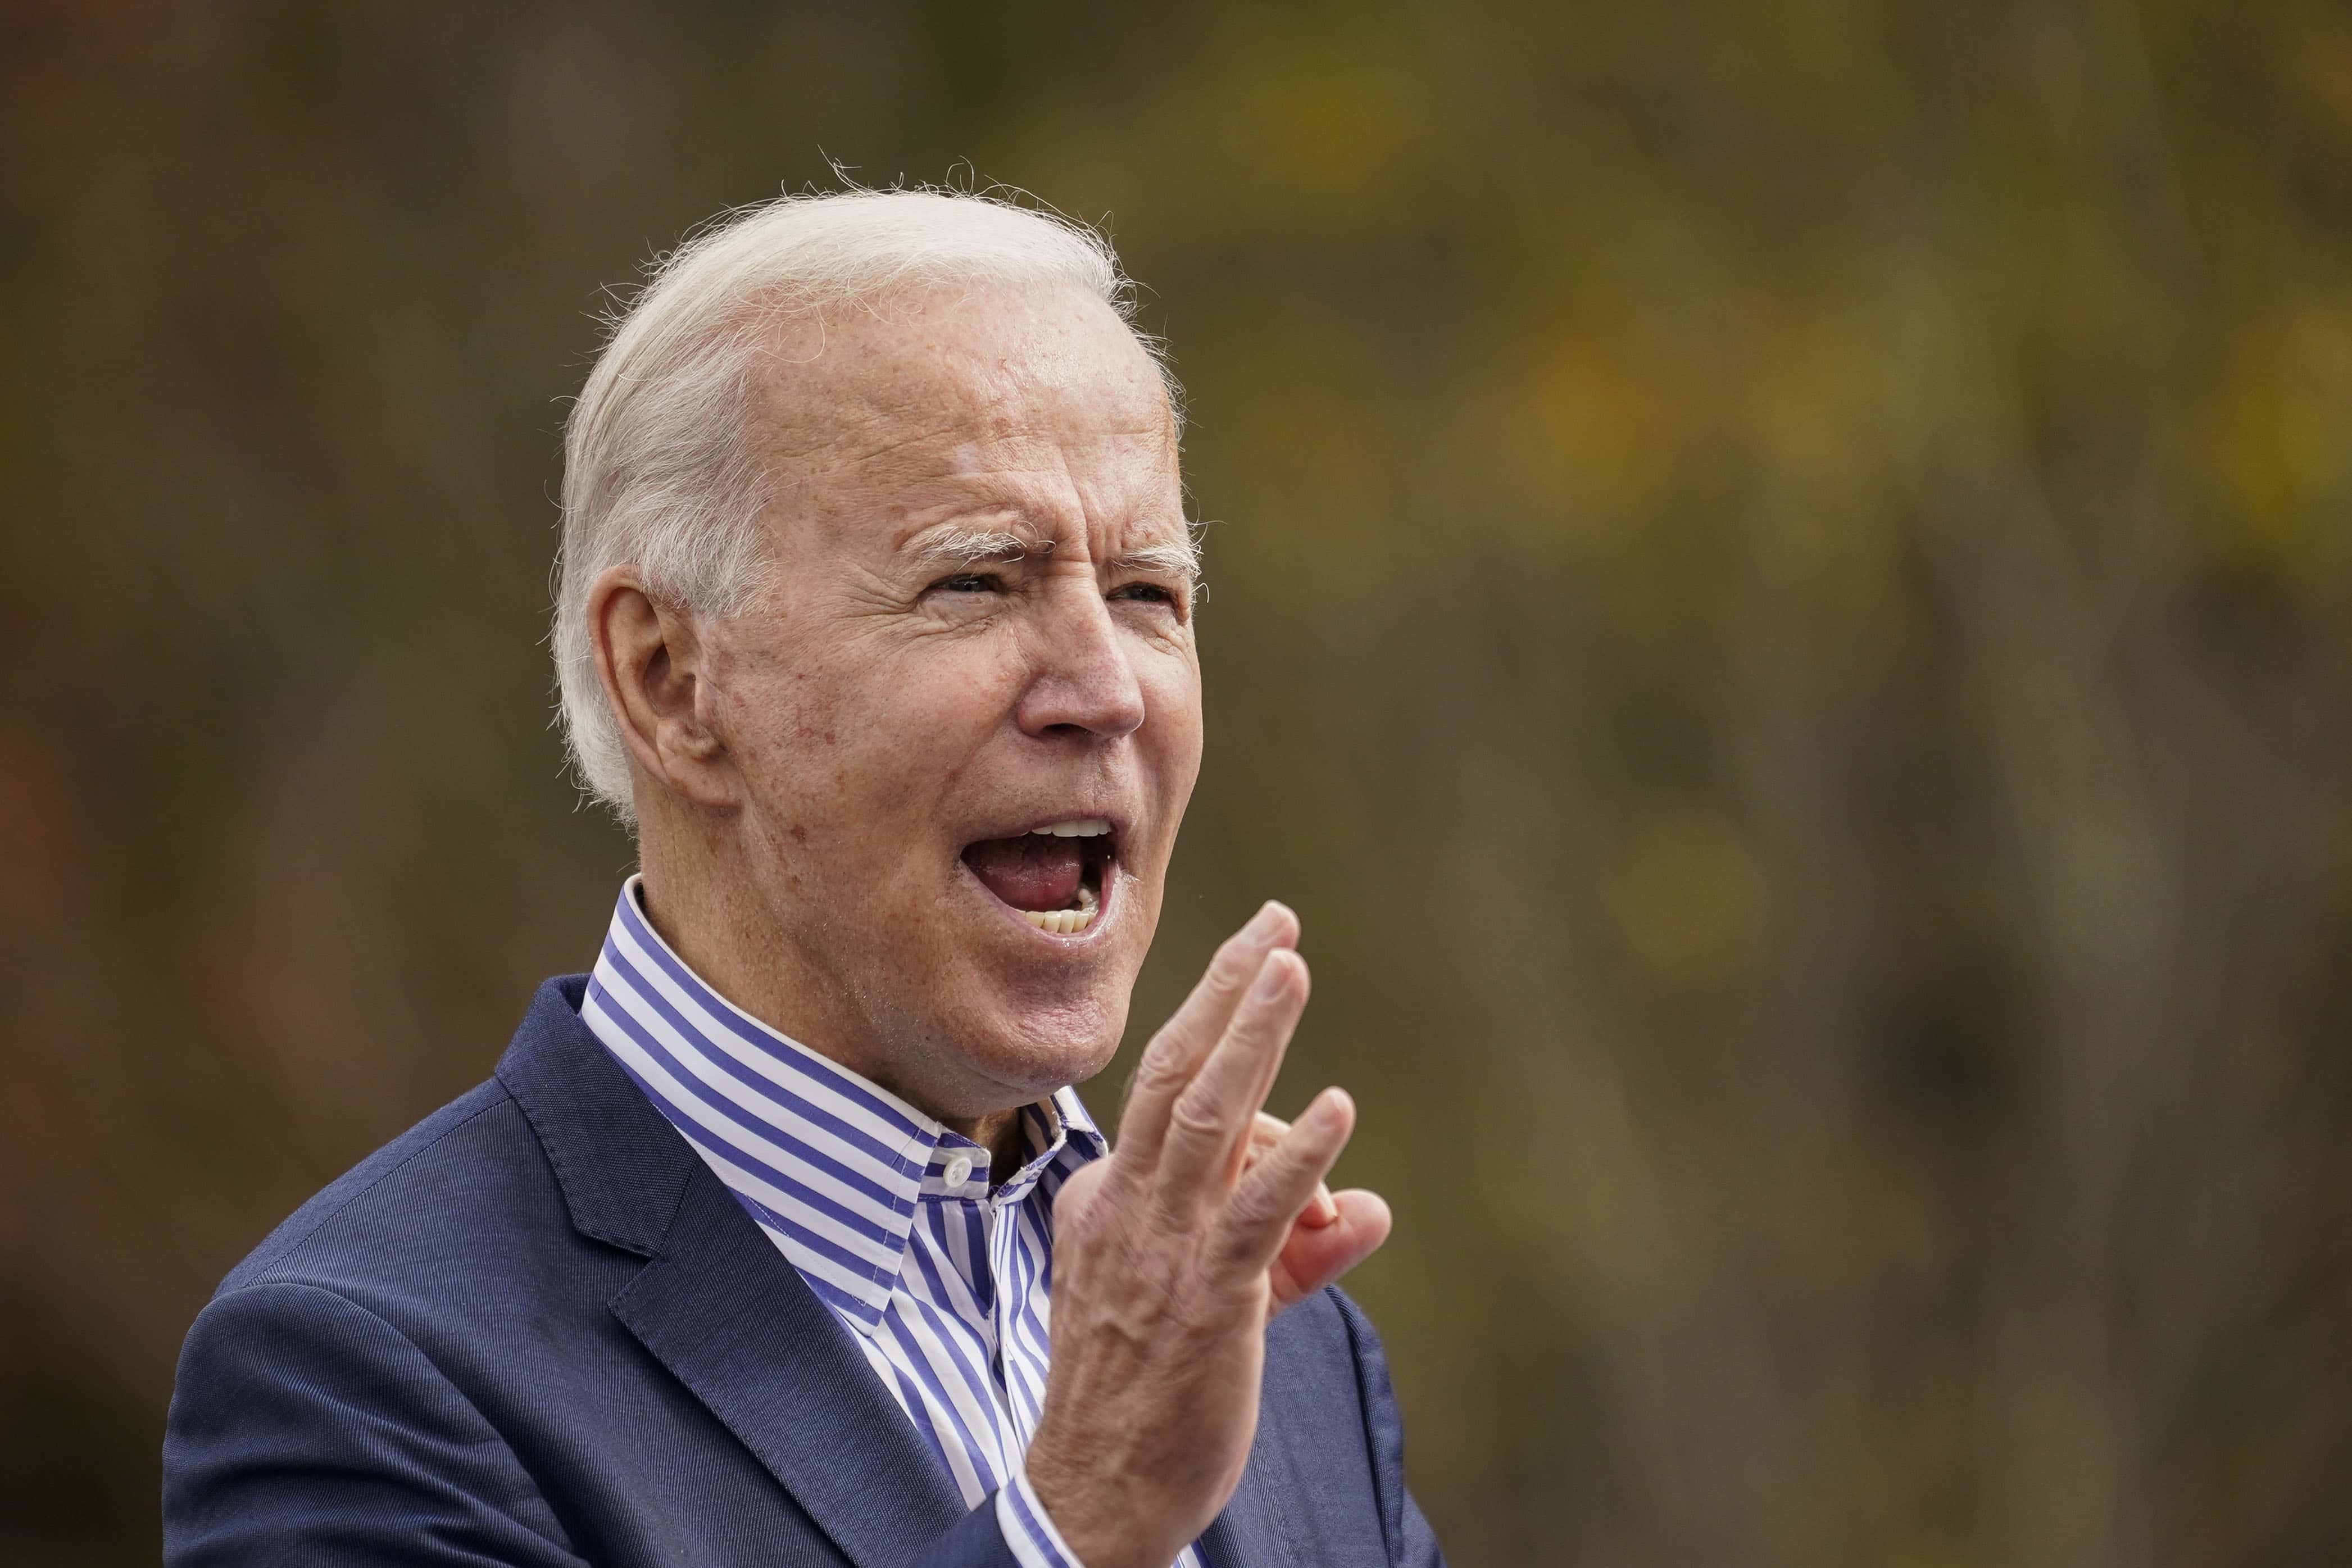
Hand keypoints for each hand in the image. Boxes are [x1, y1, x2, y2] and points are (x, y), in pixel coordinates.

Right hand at [1024, 902, 1392, 1567]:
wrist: (1095, 1493)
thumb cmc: (1146, 1390)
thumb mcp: (1210, 1298)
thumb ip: (1296, 1247)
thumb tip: (1370, 1207)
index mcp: (1109, 1199)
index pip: (1170, 1106)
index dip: (1231, 1057)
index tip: (1263, 978)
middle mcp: (1127, 1210)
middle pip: (1171, 1074)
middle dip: (1224, 991)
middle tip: (1274, 921)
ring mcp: (1162, 1252)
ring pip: (1203, 1117)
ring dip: (1249, 1035)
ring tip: (1289, 964)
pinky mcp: (1208, 1301)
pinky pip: (1251, 1215)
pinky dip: (1293, 1155)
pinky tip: (1334, 1110)